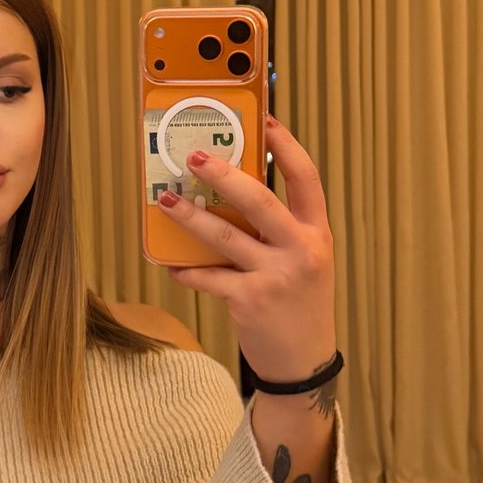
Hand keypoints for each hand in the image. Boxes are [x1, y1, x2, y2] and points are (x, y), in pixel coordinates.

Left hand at [157, 115, 337, 383]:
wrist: (304, 361)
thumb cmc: (299, 302)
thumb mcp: (304, 260)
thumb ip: (279, 230)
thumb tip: (233, 193)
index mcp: (316, 233)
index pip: (306, 179)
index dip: (286, 146)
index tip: (265, 121)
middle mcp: (300, 250)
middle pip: (260, 200)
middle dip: (225, 175)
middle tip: (196, 157)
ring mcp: (274, 276)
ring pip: (224, 236)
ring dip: (189, 217)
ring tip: (166, 201)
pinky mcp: (249, 301)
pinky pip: (208, 277)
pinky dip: (186, 270)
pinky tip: (171, 264)